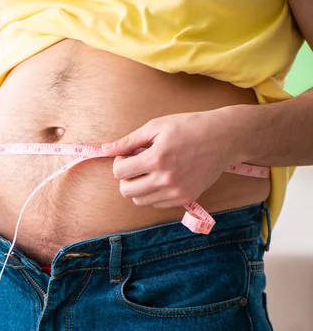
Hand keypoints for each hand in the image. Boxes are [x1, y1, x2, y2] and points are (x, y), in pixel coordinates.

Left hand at [101, 109, 241, 208]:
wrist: (224, 137)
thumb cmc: (189, 127)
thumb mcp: (156, 126)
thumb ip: (128, 141)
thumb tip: (105, 149)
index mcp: (157, 159)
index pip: (119, 172)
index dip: (119, 162)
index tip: (128, 155)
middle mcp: (166, 179)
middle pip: (126, 191)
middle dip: (125, 178)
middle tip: (135, 165)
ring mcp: (177, 192)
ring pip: (140, 201)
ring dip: (138, 187)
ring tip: (148, 171)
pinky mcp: (186, 198)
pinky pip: (156, 204)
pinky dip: (153, 193)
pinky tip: (161, 178)